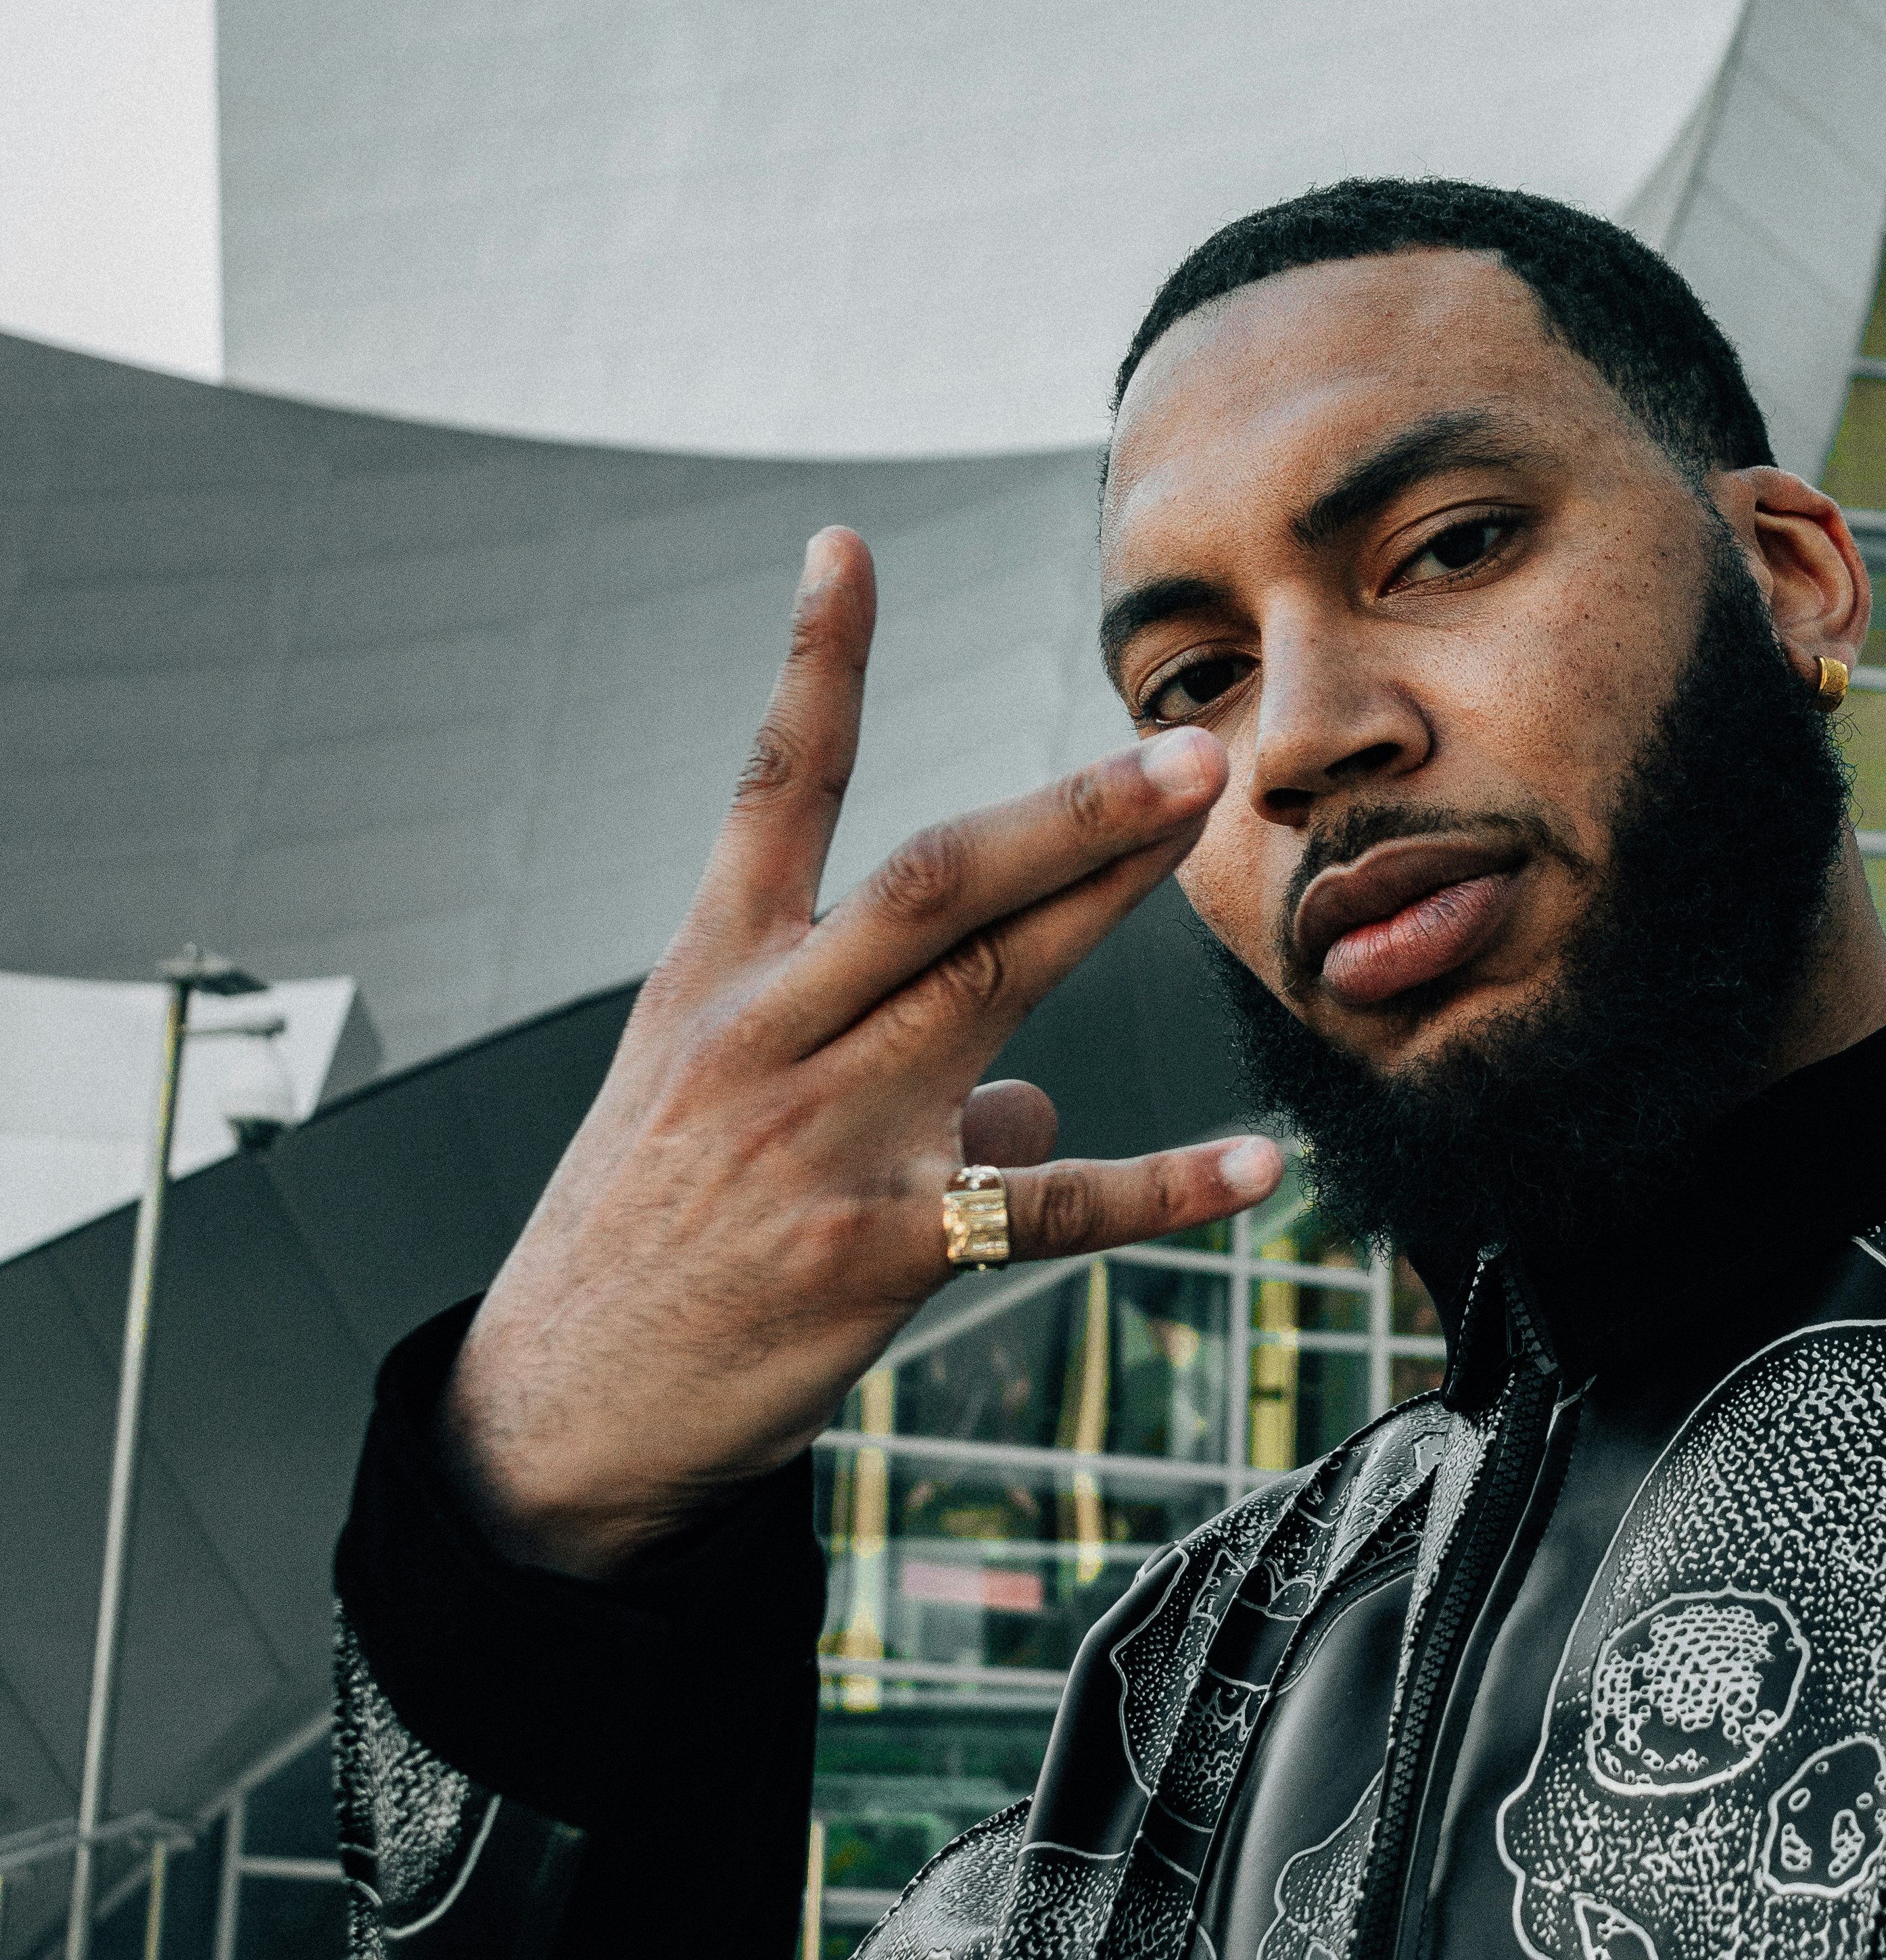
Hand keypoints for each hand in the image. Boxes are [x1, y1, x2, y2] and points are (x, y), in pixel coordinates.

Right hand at [442, 528, 1281, 1580]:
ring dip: (1106, 901)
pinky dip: (1160, 1186)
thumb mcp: (723, 1111)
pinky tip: (1254, 1168)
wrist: (557, 1411)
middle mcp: (765, 1035)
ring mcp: (819, 1141)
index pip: (771, 793)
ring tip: (1207, 825)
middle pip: (931, 882)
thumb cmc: (651, 1240)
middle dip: (1063, 806)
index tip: (845, 548)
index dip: (814, 667)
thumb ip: (881, 1069)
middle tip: (1179, 743)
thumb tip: (1032, 1097)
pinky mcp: (871, 1254)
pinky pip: (1042, 1204)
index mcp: (714, 977)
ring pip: (986, 992)